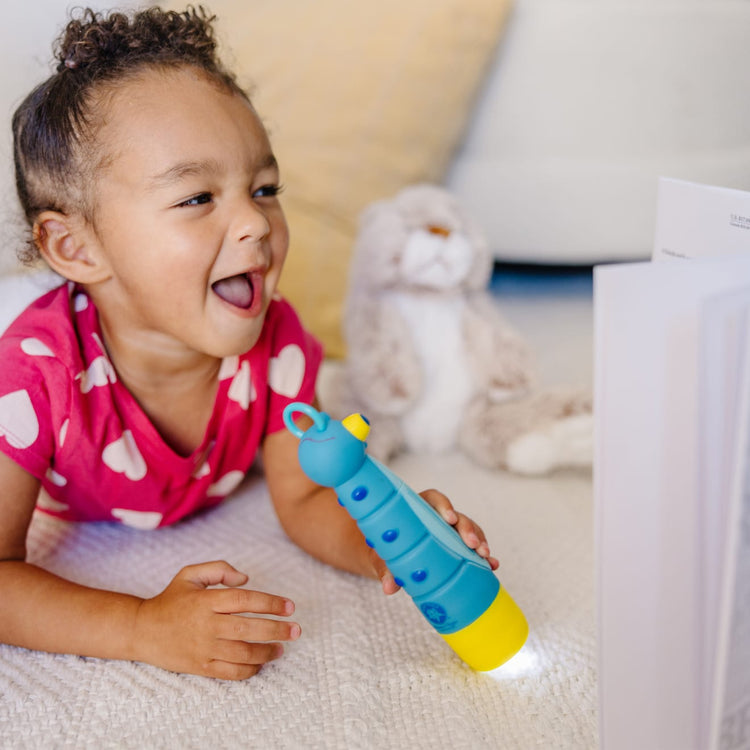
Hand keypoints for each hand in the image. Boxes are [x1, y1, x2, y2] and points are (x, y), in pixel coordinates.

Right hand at [133, 560, 299, 679]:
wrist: (142, 630)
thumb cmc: (171, 599)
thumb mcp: (190, 574)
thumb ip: (219, 568)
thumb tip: (245, 578)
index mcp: (207, 600)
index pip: (246, 600)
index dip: (271, 602)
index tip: (290, 606)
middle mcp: (207, 625)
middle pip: (249, 628)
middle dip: (277, 629)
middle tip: (296, 629)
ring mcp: (204, 648)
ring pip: (243, 653)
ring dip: (267, 651)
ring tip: (282, 647)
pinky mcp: (200, 666)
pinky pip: (230, 672)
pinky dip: (250, 670)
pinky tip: (261, 662)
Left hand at [373, 489, 498, 594]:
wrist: (387, 557)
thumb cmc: (383, 549)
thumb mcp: (380, 556)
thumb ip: (384, 568)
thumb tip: (390, 587)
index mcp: (416, 509)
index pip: (433, 499)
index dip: (444, 505)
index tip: (450, 518)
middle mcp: (436, 518)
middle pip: (456, 516)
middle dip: (467, 528)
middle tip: (472, 544)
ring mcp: (449, 532)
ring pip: (469, 530)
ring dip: (480, 542)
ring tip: (486, 558)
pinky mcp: (456, 546)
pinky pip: (473, 548)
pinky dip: (483, 557)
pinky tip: (492, 567)